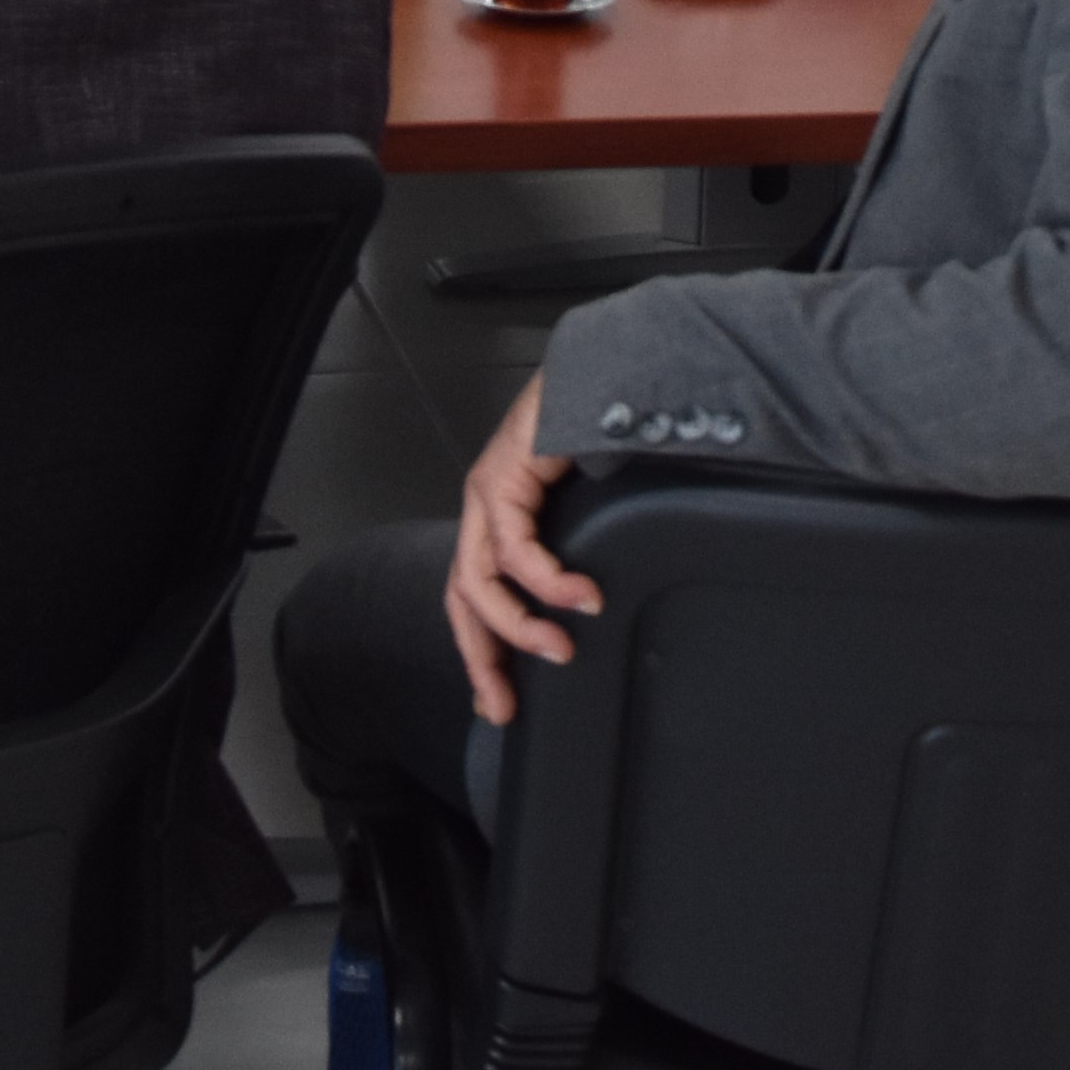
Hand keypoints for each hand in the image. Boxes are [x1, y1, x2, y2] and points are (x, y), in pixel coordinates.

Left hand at [441, 376, 603, 727]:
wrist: (606, 366)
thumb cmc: (600, 431)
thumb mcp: (587, 513)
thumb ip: (580, 554)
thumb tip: (598, 611)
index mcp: (499, 519)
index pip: (474, 598)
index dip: (483, 653)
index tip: (500, 702)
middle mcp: (484, 510)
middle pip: (464, 600)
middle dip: (481, 658)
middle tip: (505, 703)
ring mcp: (489, 493)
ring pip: (479, 580)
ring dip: (517, 625)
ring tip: (560, 649)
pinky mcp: (504, 478)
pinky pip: (515, 546)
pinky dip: (547, 580)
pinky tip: (580, 597)